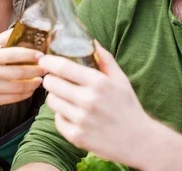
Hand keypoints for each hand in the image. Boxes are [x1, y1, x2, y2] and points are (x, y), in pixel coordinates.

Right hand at [0, 29, 45, 105]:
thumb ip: (7, 36)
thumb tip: (27, 27)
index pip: (13, 54)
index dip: (29, 55)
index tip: (42, 55)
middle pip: (18, 73)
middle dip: (36, 71)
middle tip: (46, 68)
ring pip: (17, 88)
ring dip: (33, 84)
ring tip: (40, 79)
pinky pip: (13, 99)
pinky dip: (25, 94)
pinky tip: (31, 89)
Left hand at [39, 41, 151, 165]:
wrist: (138, 141)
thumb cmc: (128, 107)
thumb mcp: (121, 80)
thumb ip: (106, 60)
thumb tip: (93, 42)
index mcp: (98, 82)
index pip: (63, 67)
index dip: (49, 61)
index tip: (44, 59)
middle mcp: (88, 100)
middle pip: (52, 83)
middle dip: (49, 79)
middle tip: (53, 79)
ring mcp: (81, 119)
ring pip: (52, 101)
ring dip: (54, 96)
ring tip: (63, 96)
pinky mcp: (77, 136)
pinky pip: (57, 120)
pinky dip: (61, 115)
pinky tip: (70, 114)